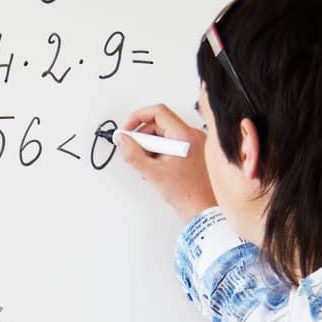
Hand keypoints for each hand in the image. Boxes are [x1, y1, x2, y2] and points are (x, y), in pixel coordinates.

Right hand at [118, 103, 217, 222]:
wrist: (200, 209)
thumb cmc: (185, 193)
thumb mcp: (152, 172)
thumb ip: (132, 153)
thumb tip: (122, 139)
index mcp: (185, 135)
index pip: (158, 112)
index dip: (137, 117)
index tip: (127, 130)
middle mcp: (192, 135)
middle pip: (159, 123)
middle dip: (142, 136)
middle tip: (132, 151)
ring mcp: (193, 143)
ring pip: (163, 134)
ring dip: (149, 146)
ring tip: (146, 164)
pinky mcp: (192, 151)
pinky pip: (170, 143)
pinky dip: (158, 151)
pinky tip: (154, 167)